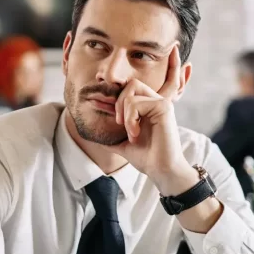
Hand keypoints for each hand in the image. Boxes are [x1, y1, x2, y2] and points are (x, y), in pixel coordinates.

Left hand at [105, 45, 196, 193]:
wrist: (161, 170)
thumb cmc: (146, 158)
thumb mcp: (122, 143)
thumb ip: (110, 134)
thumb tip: (89, 133)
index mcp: (148, 107)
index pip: (127, 90)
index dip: (113, 99)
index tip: (104, 112)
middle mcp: (156, 102)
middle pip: (130, 83)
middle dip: (118, 102)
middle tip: (119, 123)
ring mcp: (161, 103)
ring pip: (131, 92)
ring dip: (124, 114)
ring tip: (131, 133)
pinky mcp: (164, 107)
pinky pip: (137, 103)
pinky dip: (130, 119)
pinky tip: (135, 134)